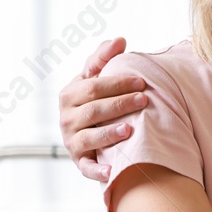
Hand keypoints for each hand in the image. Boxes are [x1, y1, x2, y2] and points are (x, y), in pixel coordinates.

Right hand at [58, 37, 147, 181]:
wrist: (85, 129)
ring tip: (130, 129)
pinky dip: (98, 171)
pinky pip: (87, 168)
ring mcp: (72, 140)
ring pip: (90, 137)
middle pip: (94, 110)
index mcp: (70, 94)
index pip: (94, 86)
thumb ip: (104, 58)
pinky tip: (113, 170)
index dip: (117, 83)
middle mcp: (67, 118)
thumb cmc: (94, 99)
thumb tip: (120, 40)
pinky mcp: (79, 161)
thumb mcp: (95, 77)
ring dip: (109, 133)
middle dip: (120, 103)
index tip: (141, 81)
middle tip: (144, 99)